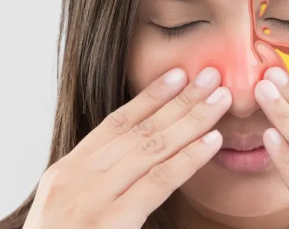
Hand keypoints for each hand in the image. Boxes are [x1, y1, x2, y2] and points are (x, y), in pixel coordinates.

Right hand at [23, 66, 230, 228]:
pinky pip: (157, 183)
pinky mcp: (109, 223)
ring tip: (221, 100)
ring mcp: (91, 199)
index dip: (150, 97)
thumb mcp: (69, 209)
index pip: (115, 124)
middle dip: (180, 100)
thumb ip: (99, 183)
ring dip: (192, 120)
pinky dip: (187, 160)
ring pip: (152, 148)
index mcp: (67, 171)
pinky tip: (211, 143)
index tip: (177, 74)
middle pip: (139, 130)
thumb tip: (136, 161)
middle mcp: (76, 178)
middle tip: (211, 76)